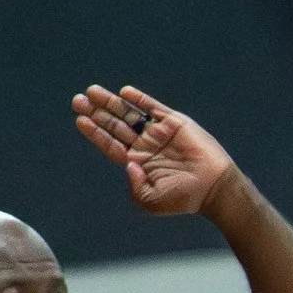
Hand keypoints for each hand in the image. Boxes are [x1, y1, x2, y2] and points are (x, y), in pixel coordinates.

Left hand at [72, 83, 236, 218]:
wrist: (214, 188)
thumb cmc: (183, 198)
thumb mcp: (150, 200)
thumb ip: (134, 186)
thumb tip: (127, 163)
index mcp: (136, 162)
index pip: (109, 143)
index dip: (94, 131)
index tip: (79, 119)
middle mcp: (145, 145)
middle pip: (115, 124)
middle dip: (96, 112)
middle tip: (78, 100)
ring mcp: (159, 132)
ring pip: (130, 113)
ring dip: (111, 102)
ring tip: (92, 92)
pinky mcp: (174, 123)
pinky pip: (153, 108)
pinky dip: (139, 100)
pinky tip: (124, 92)